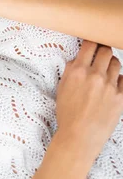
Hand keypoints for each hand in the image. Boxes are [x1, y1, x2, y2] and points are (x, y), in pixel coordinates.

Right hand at [56, 40, 122, 160]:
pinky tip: (112, 85)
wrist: (79, 136)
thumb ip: (70, 71)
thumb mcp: (61, 88)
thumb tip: (78, 60)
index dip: (92, 42)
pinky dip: (118, 79)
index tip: (92, 42)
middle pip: (106, 51)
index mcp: (77, 71)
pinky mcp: (121, 97)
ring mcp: (110, 86)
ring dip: (111, 64)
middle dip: (103, 50)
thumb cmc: (67, 114)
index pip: (89, 46)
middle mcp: (95, 75)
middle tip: (100, 54)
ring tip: (106, 70)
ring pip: (116, 63)